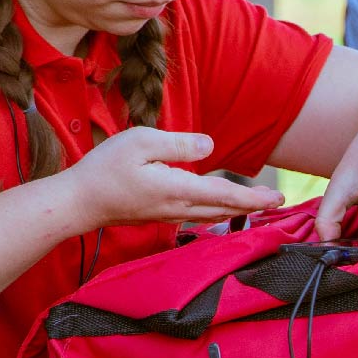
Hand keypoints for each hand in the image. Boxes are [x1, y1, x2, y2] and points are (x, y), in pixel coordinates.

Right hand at [64, 128, 283, 230]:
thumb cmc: (105, 168)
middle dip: (253, 207)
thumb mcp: (141, 142)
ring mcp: (170, 215)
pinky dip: (217, 211)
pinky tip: (222, 206)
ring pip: (213, 214)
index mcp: (178, 189)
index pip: (226, 195)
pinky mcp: (161, 215)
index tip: (277, 199)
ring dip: (237, 210)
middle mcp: (179, 207)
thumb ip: (178, 144)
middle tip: (278, 203)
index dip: (254, 198)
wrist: (79, 202)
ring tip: (257, 205)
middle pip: (225, 209)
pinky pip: (198, 215)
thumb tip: (209, 146)